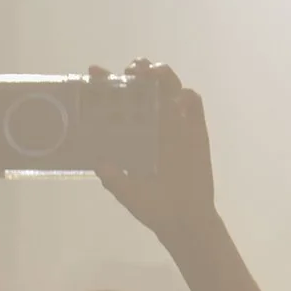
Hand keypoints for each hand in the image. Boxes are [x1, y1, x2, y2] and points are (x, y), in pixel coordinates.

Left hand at [95, 61, 216, 240]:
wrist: (183, 221)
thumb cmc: (151, 207)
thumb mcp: (125, 192)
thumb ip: (113, 177)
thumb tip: (97, 161)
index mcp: (129, 134)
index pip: (115, 102)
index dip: (104, 84)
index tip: (92, 71)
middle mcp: (151, 125)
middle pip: (144, 88)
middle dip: (137, 72)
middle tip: (131, 70)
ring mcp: (175, 126)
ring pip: (170, 91)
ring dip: (163, 77)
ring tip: (153, 72)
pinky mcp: (197, 133)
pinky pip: (195, 109)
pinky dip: (189, 99)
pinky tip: (181, 98)